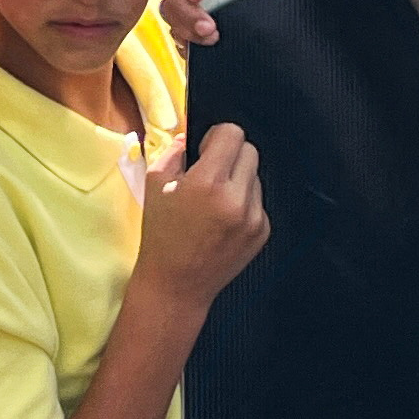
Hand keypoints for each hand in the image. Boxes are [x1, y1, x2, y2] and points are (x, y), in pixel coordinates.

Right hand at [132, 125, 267, 310]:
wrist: (177, 284)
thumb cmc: (160, 232)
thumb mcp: (155, 184)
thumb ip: (175, 151)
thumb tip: (191, 135)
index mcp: (208, 183)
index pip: (233, 134)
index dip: (217, 137)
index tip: (205, 150)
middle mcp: (237, 199)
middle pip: (250, 151)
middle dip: (230, 155)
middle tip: (210, 172)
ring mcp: (255, 218)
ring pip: (255, 176)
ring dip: (238, 179)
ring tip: (214, 201)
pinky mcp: (263, 232)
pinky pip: (258, 201)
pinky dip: (243, 202)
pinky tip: (223, 220)